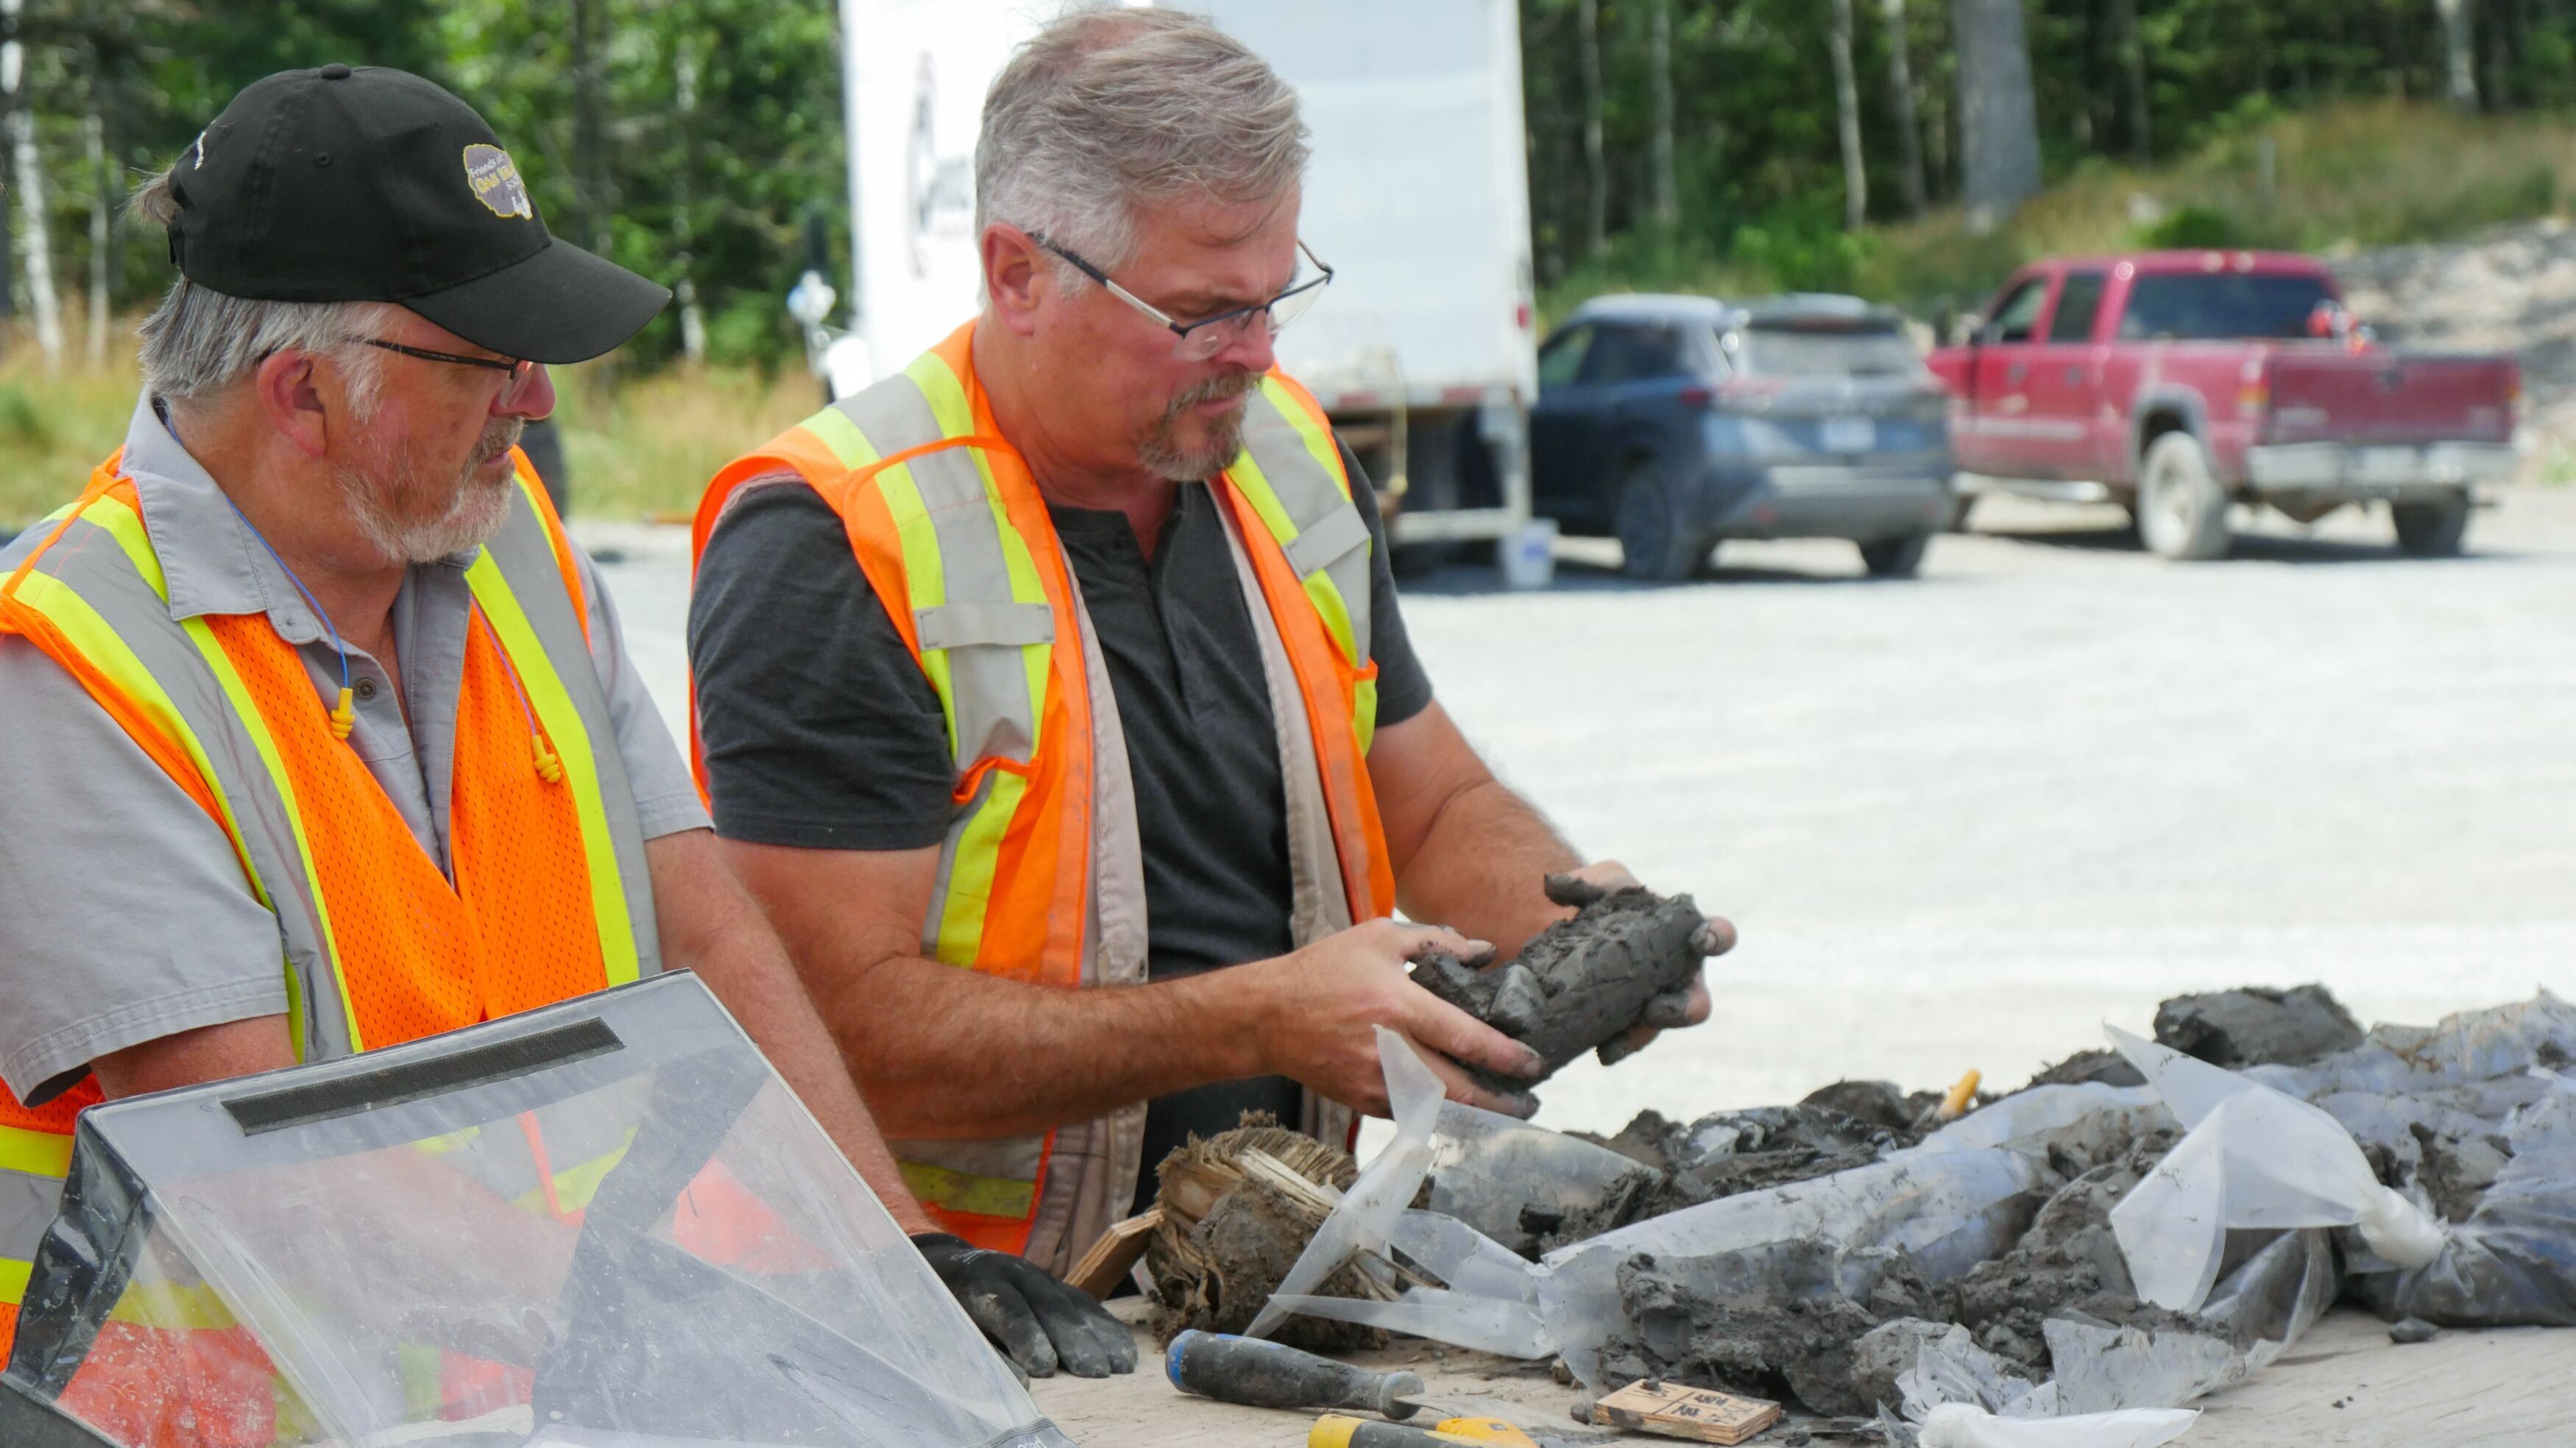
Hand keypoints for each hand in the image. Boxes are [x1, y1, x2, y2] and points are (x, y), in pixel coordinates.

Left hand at [912, 1232, 1138, 1378]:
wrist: (950, 1267)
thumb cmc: (943, 1311)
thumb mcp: (947, 1331)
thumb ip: (981, 1355)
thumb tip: (1019, 1384)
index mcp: (979, 1284)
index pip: (1007, 1308)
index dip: (1026, 1336)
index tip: (1044, 1369)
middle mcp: (1015, 1273)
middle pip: (1049, 1306)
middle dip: (1074, 1340)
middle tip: (1094, 1373)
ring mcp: (1041, 1277)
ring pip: (1074, 1304)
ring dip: (1099, 1337)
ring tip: (1118, 1368)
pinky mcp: (1059, 1286)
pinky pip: (1088, 1305)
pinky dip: (1107, 1329)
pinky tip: (1124, 1352)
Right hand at [1244, 918, 1548, 1117]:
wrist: (1269, 1016)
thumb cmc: (1325, 970)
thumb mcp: (1378, 938)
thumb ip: (1436, 942)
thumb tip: (1485, 951)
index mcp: (1399, 1006)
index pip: (1467, 1039)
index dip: (1507, 1056)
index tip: (1534, 1064)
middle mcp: (1392, 1050)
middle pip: (1461, 1090)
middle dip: (1503, 1102)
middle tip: (1530, 1101)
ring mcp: (1376, 1083)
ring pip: (1440, 1110)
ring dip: (1475, 1113)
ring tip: (1504, 1108)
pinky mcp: (1364, 1102)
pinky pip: (1412, 1112)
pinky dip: (1440, 1112)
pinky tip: (1459, 1106)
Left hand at [1547, 861, 1734, 1067]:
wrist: (1582, 930)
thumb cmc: (1610, 901)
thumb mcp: (1602, 883)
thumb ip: (1587, 880)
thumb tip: (1554, 885)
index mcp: (1687, 935)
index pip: (1719, 936)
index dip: (1717, 939)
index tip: (1700, 941)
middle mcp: (1680, 975)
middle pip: (1698, 1004)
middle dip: (1681, 1010)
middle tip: (1654, 1007)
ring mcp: (1657, 1003)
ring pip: (1660, 1029)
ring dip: (1641, 1035)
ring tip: (1614, 1043)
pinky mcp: (1631, 1022)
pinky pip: (1631, 1041)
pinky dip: (1616, 1045)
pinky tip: (1600, 1051)